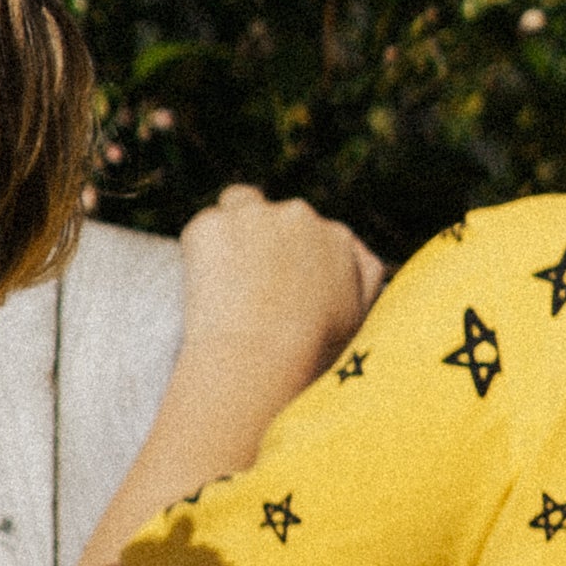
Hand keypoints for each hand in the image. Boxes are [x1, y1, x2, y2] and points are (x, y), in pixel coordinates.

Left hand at [176, 182, 383, 398]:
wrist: (260, 361)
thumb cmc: (311, 353)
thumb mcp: (360, 318)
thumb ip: (366, 277)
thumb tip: (359, 250)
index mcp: (338, 238)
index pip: (315, 233)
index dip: (294, 259)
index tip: (279, 288)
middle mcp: (300, 216)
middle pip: (278, 217)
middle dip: (265, 241)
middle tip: (249, 288)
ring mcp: (253, 215)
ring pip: (239, 204)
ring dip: (234, 228)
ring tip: (224, 273)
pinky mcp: (211, 224)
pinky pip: (202, 230)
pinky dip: (200, 253)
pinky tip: (203, 289)